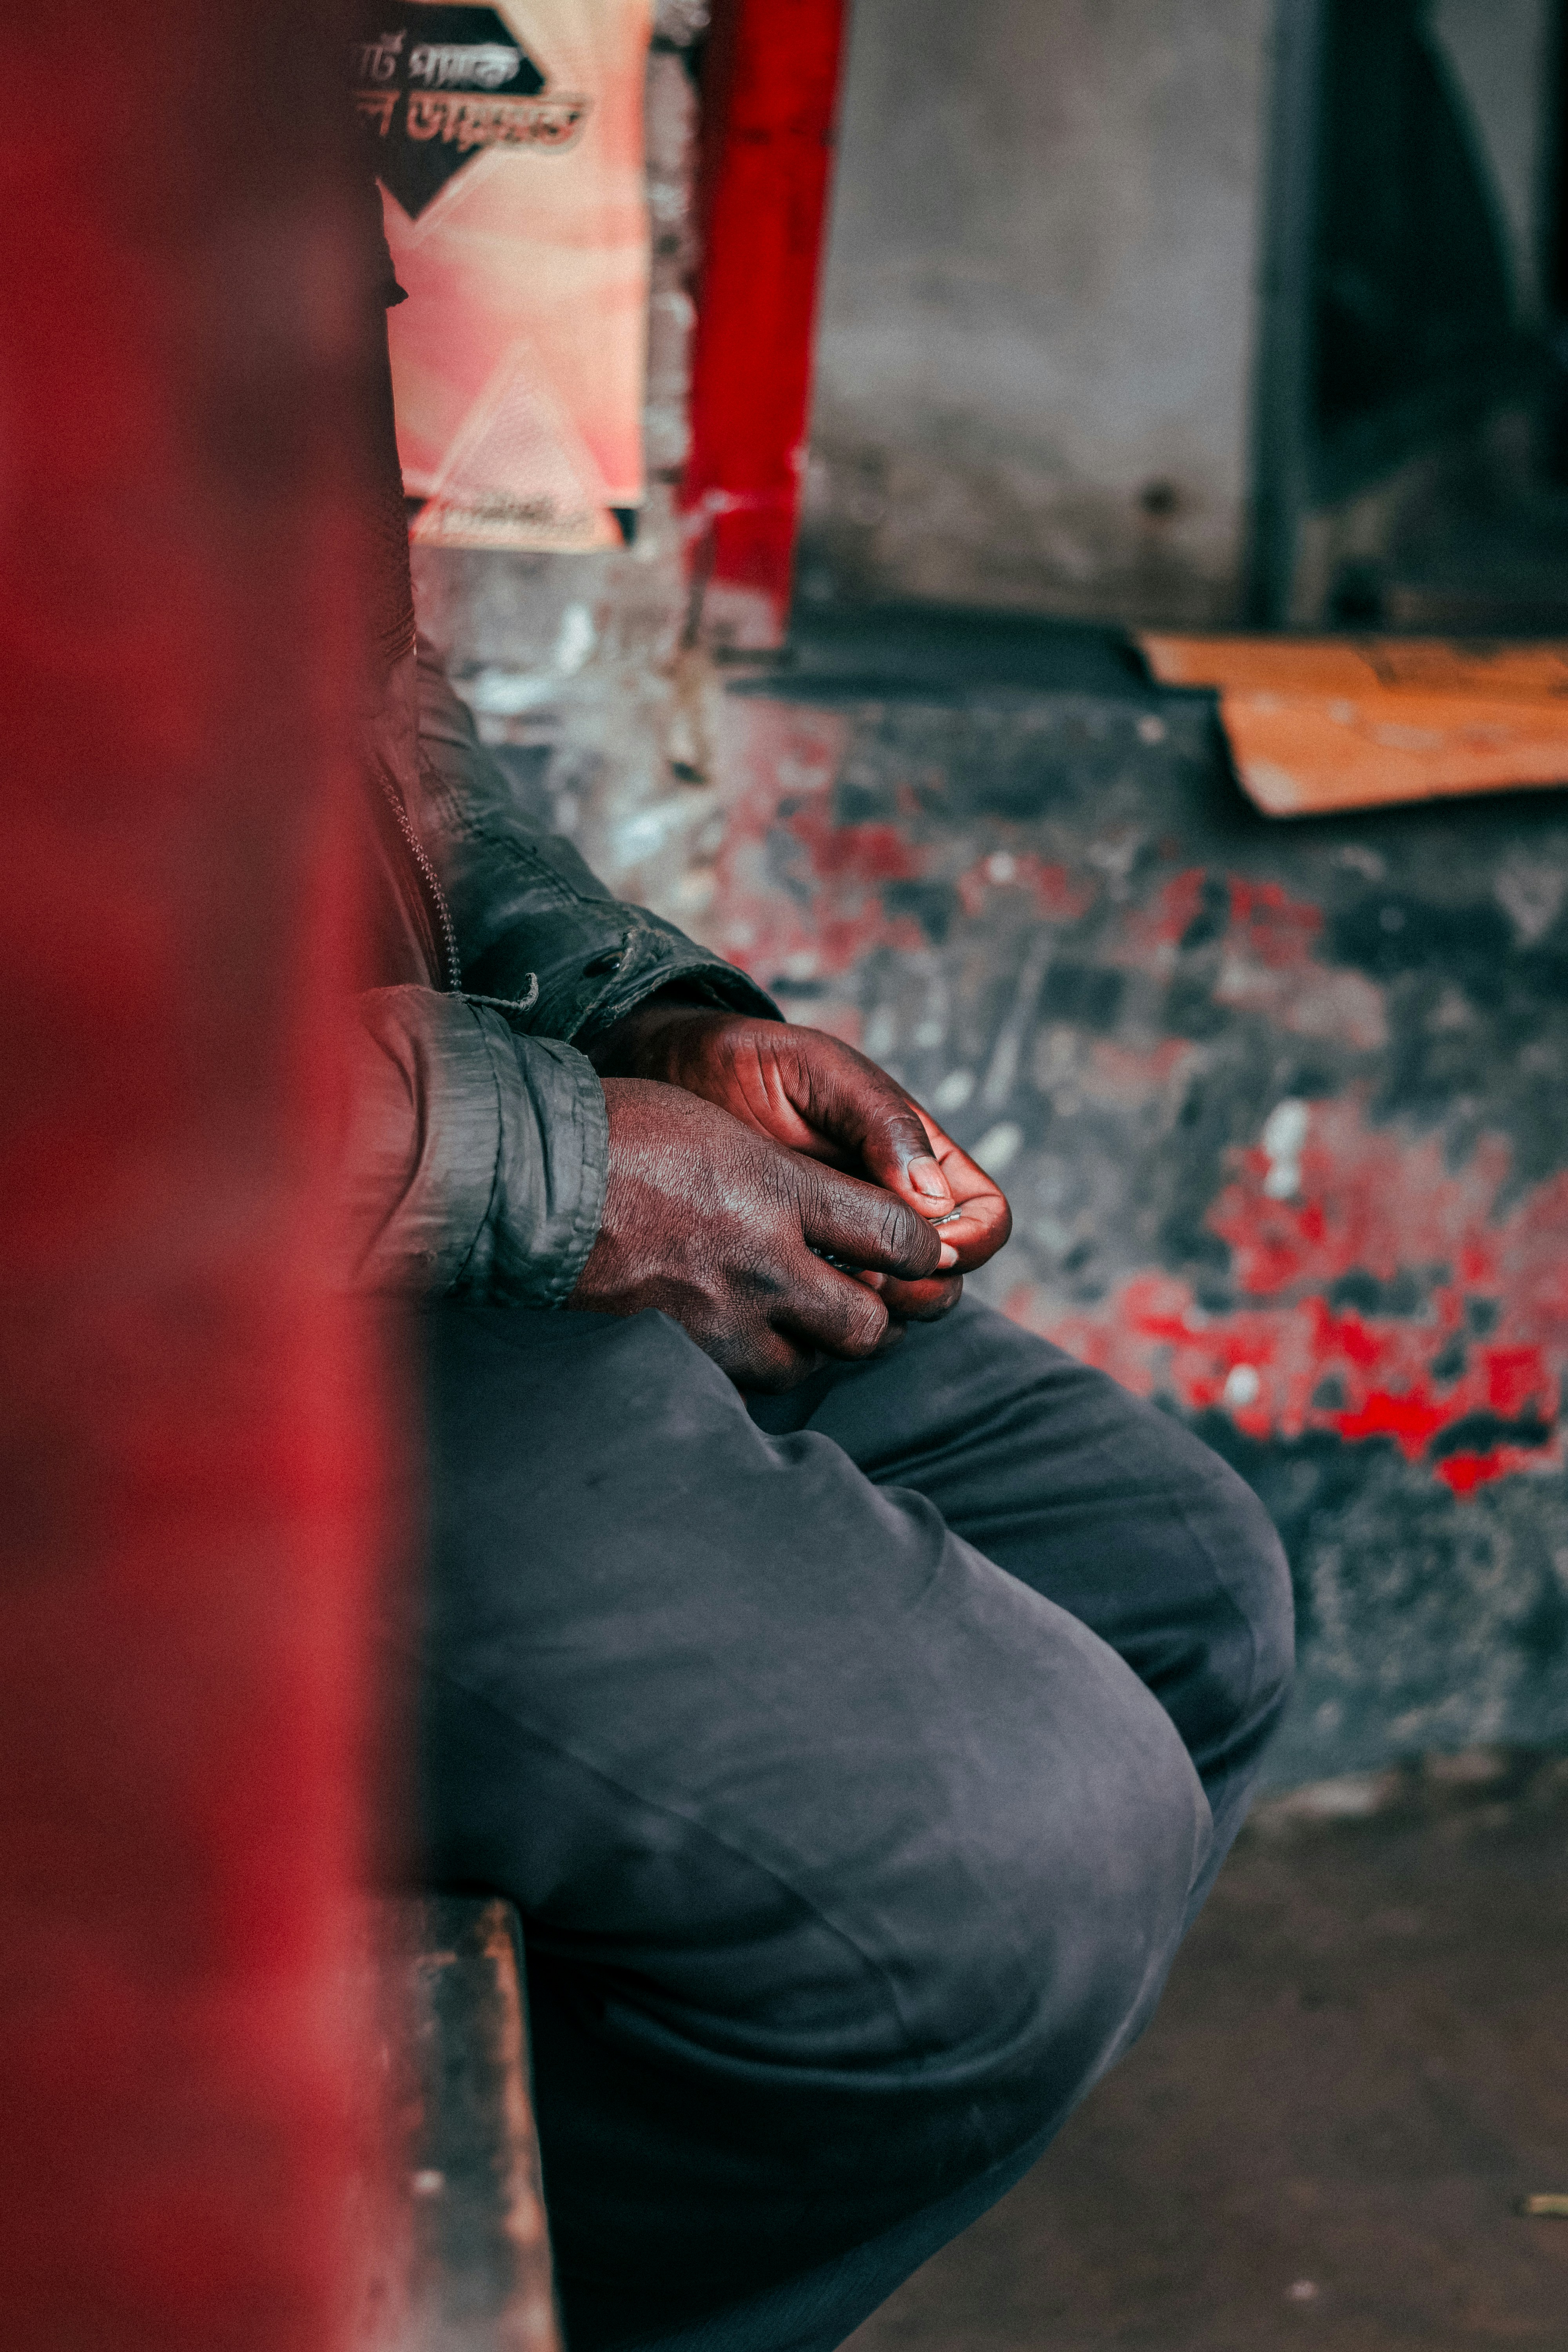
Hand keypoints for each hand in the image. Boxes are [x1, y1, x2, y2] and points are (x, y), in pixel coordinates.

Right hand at [570, 1079, 944, 1389]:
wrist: (528, 1177)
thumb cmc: (621, 1135)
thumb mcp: (722, 1132)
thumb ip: (792, 1180)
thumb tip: (853, 1219)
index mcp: (779, 1191)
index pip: (900, 1239)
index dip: (921, 1250)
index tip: (912, 1249)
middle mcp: (762, 1262)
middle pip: (869, 1324)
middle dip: (874, 1315)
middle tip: (860, 1295)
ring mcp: (719, 1317)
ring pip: (809, 1365)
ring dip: (812, 1345)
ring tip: (795, 1316)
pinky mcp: (679, 1353)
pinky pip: (746, 1381)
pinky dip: (755, 1363)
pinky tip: (742, 1334)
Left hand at [592, 1005, 1012, 1321]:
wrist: (666, 1084)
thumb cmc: (745, 1063)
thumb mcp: (816, 1070)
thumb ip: (880, 1120)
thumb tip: (934, 1198)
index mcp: (917, 1157)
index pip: (985, 1219)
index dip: (968, 1241)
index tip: (922, 1241)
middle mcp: (891, 1209)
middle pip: (951, 1278)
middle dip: (925, 1289)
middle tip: (865, 1277)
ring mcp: (844, 1247)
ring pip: (897, 1308)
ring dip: (877, 1312)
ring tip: (824, 1285)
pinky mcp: (793, 1274)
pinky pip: (828, 1315)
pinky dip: (820, 1318)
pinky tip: (784, 1295)